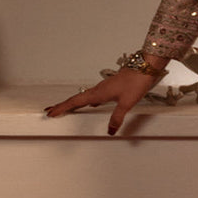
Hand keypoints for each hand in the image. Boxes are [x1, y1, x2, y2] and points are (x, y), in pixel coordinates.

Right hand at [43, 68, 161, 135]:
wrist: (146, 66)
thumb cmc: (136, 81)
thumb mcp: (127, 103)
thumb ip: (117, 117)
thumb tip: (110, 131)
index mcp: (98, 93)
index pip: (75, 102)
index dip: (62, 107)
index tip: (50, 112)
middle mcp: (99, 89)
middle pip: (76, 99)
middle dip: (63, 105)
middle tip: (51, 110)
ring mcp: (104, 87)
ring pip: (84, 96)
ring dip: (74, 103)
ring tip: (66, 108)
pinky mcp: (111, 87)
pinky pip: (94, 95)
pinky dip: (88, 100)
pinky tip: (92, 104)